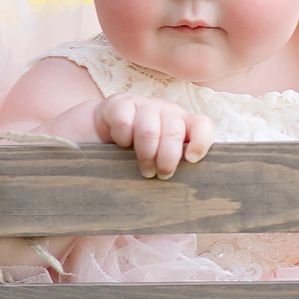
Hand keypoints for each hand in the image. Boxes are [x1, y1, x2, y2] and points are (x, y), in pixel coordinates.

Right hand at [93, 92, 214, 178]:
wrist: (96, 136)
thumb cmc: (133, 157)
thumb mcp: (157, 163)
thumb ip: (172, 169)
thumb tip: (186, 195)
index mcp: (182, 125)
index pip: (202, 124)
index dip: (200, 141)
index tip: (191, 160)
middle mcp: (166, 112)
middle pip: (174, 130)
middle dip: (167, 158)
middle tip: (161, 175)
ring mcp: (143, 105)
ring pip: (149, 129)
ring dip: (145, 155)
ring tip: (143, 169)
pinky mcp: (119, 103)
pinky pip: (124, 122)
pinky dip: (122, 138)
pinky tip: (120, 144)